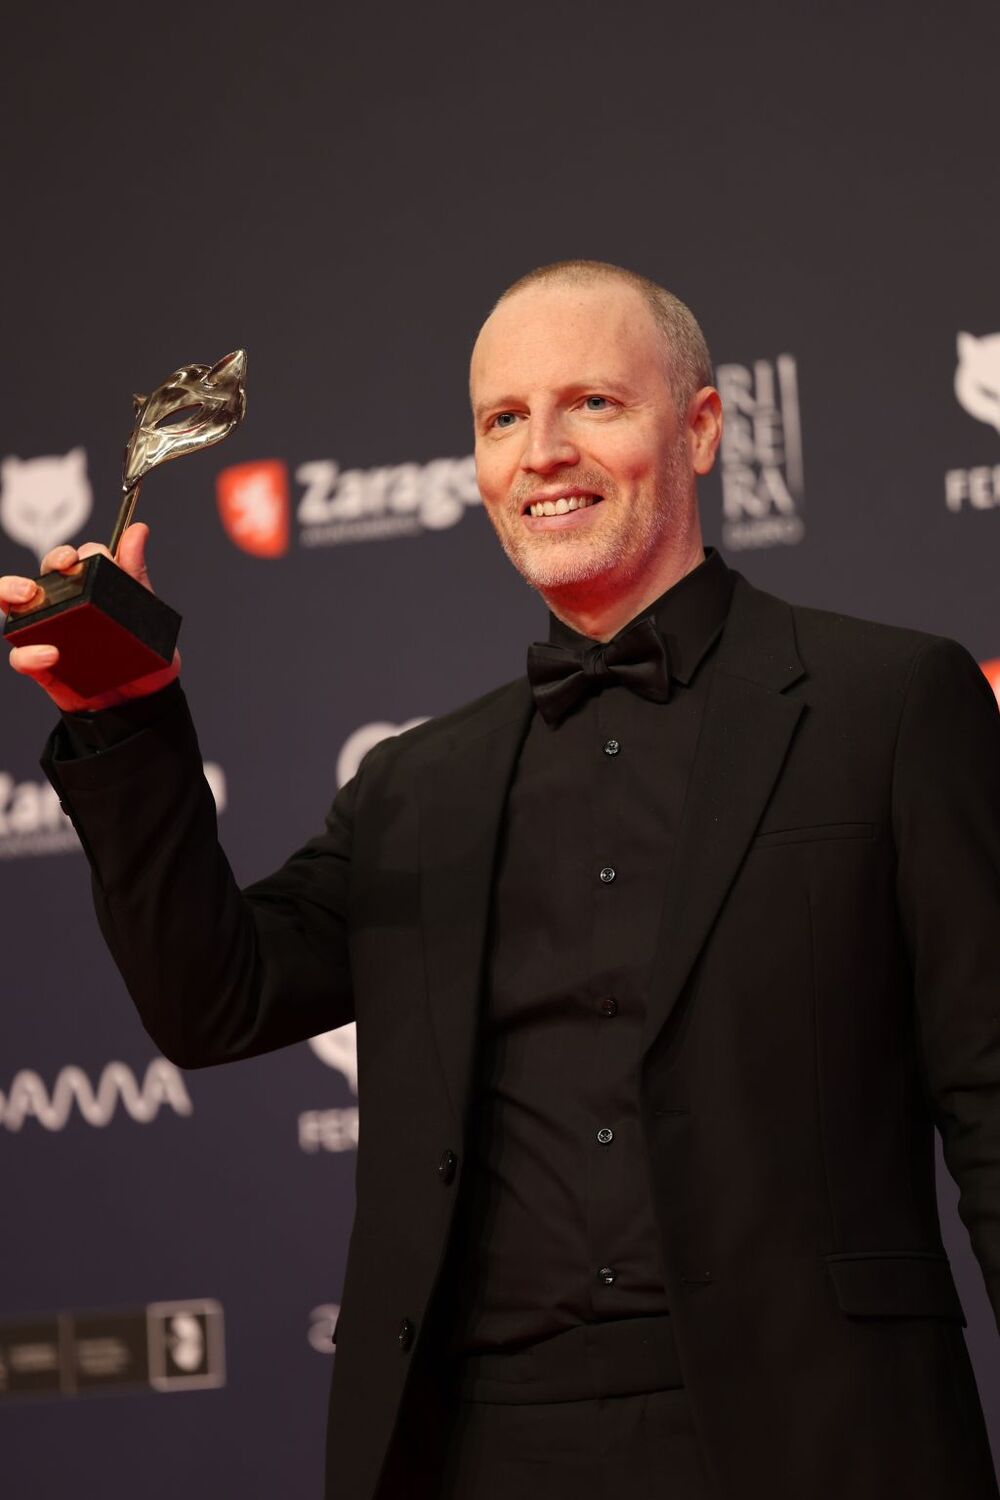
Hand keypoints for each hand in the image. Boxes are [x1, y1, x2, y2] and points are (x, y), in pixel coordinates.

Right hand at [1, 523, 180, 712]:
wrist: (144, 703)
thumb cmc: (143, 656)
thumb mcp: (146, 614)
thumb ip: (137, 575)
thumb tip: (137, 531)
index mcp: (86, 591)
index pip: (69, 562)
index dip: (72, 553)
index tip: (87, 555)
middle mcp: (62, 609)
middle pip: (38, 576)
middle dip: (45, 565)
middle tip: (61, 567)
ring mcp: (48, 636)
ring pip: (14, 608)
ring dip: (11, 592)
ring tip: (28, 594)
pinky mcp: (42, 667)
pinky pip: (22, 656)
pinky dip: (29, 652)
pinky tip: (51, 653)